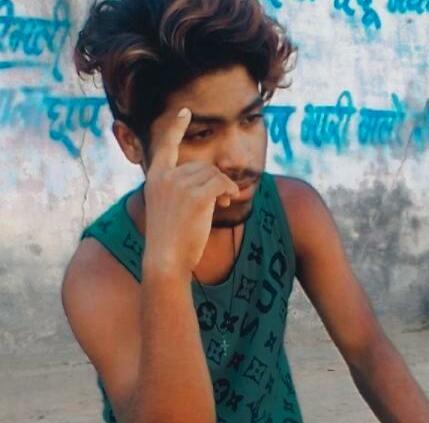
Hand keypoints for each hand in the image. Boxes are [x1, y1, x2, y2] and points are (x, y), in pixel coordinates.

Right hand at [143, 107, 240, 272]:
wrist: (165, 260)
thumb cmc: (169, 243)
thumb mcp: (170, 210)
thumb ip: (184, 192)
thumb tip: (217, 182)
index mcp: (155, 179)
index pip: (165, 146)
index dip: (175, 127)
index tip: (184, 111)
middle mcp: (165, 177)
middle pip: (201, 165)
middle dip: (215, 180)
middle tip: (223, 198)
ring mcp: (179, 184)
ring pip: (212, 174)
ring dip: (224, 186)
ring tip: (224, 202)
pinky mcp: (195, 196)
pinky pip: (220, 183)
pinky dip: (228, 189)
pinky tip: (228, 201)